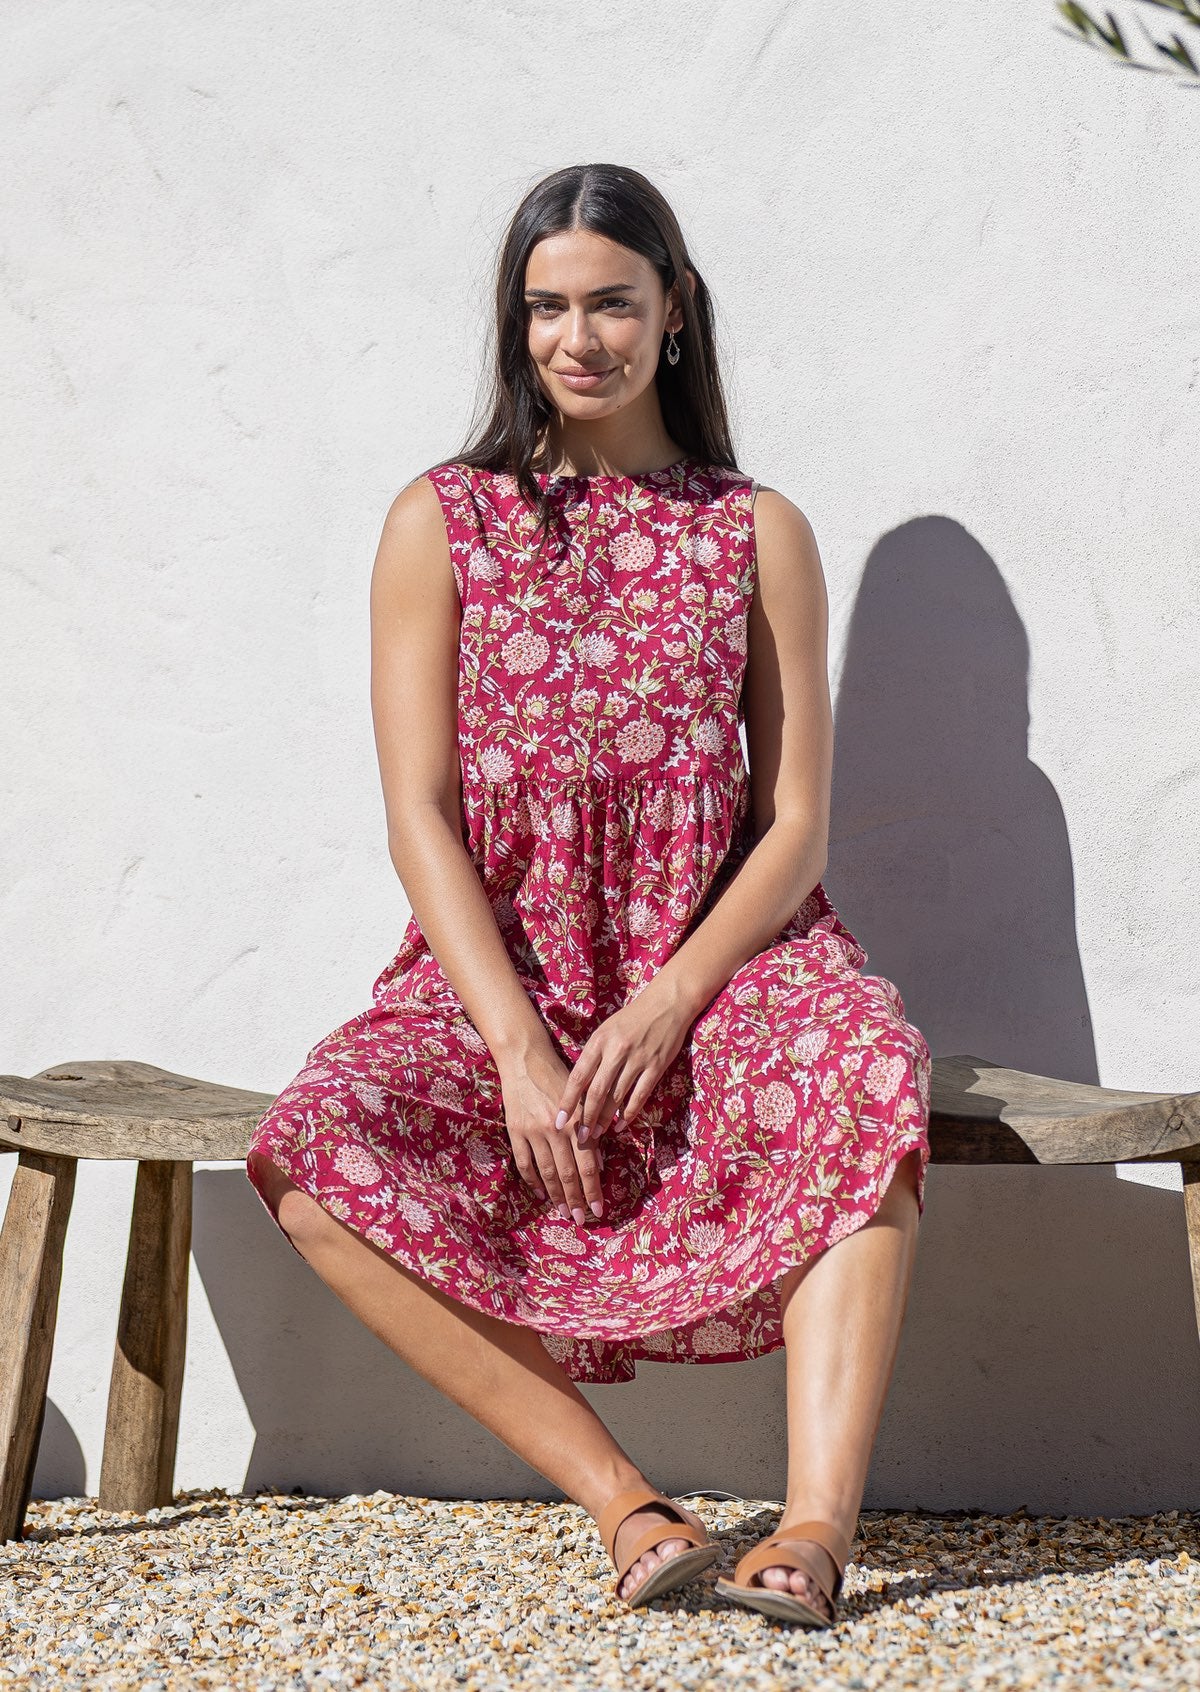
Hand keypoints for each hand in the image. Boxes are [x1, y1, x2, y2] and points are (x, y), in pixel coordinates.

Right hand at [498, 1041, 606, 1222]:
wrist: (526, 1059)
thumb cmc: (560, 1077)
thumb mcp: (582, 1100)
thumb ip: (591, 1130)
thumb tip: (600, 1164)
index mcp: (575, 1124)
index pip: (587, 1165)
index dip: (593, 1190)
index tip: (599, 1210)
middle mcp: (555, 1131)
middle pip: (567, 1174)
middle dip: (576, 1200)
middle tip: (582, 1220)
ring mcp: (533, 1133)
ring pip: (547, 1173)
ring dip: (556, 1197)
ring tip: (565, 1213)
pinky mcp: (515, 1131)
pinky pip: (524, 1163)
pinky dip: (533, 1180)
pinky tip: (541, 1193)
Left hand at [553, 976, 693, 1150]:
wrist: (667, 1003)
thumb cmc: (632, 1018)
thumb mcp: (606, 1030)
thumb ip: (594, 1055)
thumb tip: (579, 1087)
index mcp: (599, 1040)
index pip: (578, 1076)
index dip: (567, 1101)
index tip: (559, 1121)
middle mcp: (616, 1050)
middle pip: (596, 1092)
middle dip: (586, 1118)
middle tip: (579, 1138)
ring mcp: (637, 1059)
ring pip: (617, 1097)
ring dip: (605, 1119)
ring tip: (596, 1134)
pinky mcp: (656, 1066)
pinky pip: (640, 1095)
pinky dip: (629, 1113)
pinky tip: (621, 1125)